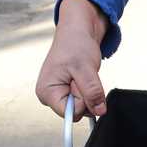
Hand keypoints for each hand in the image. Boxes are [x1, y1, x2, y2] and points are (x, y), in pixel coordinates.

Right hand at [36, 0, 108, 120]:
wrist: (77, 33)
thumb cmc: (75, 45)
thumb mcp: (86, 69)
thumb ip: (92, 93)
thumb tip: (100, 111)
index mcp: (47, 92)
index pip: (70, 113)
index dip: (82, 101)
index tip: (80, 83)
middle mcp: (49, 96)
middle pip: (77, 112)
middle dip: (86, 96)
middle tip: (82, 77)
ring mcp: (59, 94)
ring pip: (83, 107)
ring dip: (88, 93)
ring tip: (82, 75)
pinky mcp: (68, 93)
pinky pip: (85, 101)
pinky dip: (89, 91)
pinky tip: (83, 78)